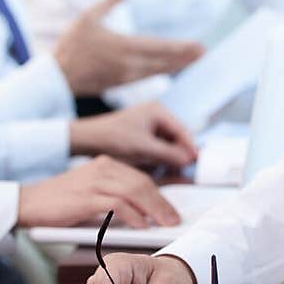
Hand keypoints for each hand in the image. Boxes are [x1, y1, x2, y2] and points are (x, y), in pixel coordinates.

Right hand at [17, 156, 183, 229]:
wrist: (26, 202)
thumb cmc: (59, 202)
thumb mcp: (90, 193)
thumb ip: (113, 197)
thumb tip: (142, 215)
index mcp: (105, 165)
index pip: (140, 178)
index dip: (159, 195)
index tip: (171, 210)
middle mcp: (102, 168)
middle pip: (142, 183)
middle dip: (162, 203)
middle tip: (174, 220)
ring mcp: (93, 181)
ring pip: (134, 191)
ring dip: (153, 209)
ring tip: (164, 224)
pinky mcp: (85, 197)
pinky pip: (117, 204)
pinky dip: (133, 215)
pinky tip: (141, 225)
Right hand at [53, 0, 204, 93]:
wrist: (58, 76)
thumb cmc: (71, 45)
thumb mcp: (88, 17)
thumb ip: (111, 1)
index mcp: (123, 46)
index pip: (159, 47)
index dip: (180, 47)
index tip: (198, 45)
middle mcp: (129, 63)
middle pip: (164, 60)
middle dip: (185, 56)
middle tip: (204, 53)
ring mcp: (127, 75)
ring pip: (158, 70)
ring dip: (177, 65)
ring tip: (194, 60)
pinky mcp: (122, 82)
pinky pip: (148, 77)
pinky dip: (162, 71)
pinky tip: (172, 68)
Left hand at [69, 102, 197, 168]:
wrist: (86, 140)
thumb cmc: (112, 138)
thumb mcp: (143, 148)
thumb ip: (169, 154)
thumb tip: (190, 160)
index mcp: (158, 110)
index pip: (183, 130)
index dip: (191, 147)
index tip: (197, 163)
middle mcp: (155, 115)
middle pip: (177, 137)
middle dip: (181, 154)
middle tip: (187, 170)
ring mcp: (148, 126)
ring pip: (168, 145)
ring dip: (171, 158)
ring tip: (175, 172)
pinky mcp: (142, 136)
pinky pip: (158, 148)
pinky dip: (161, 159)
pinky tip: (161, 169)